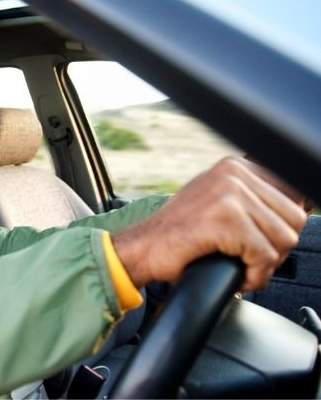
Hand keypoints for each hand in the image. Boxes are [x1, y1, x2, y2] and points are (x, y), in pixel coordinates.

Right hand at [113, 156, 307, 290]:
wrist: (142, 248)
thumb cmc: (177, 233)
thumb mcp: (216, 202)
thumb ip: (250, 198)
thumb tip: (301, 206)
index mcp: (235, 166)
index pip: (293, 194)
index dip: (282, 227)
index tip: (264, 243)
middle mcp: (233, 173)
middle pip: (294, 218)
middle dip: (278, 248)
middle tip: (252, 261)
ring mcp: (230, 194)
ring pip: (284, 238)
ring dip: (267, 264)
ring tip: (243, 268)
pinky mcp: (226, 220)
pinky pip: (264, 256)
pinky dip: (255, 275)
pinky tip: (238, 276)